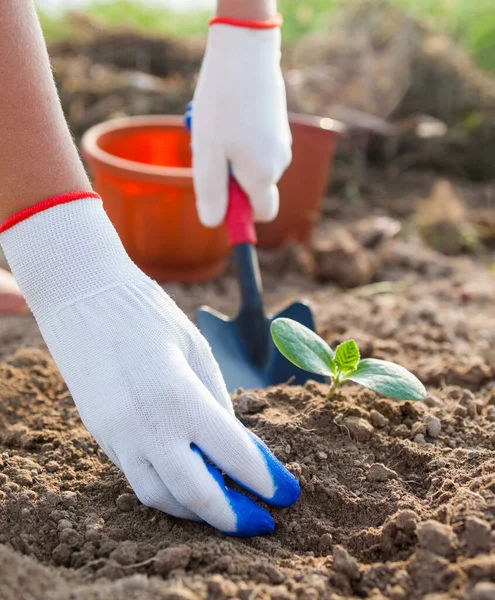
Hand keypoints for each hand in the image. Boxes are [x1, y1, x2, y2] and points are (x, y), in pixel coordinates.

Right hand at [0, 195, 298, 535]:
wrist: (82, 298)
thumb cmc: (147, 315)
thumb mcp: (195, 351)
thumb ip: (215, 404)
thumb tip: (236, 449)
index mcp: (179, 395)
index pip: (233, 455)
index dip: (265, 480)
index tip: (287, 493)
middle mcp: (145, 425)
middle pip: (195, 495)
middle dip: (233, 517)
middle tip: (261, 521)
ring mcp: (117, 435)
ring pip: (159, 497)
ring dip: (197, 511)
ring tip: (225, 507)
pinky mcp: (102, 436)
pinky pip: (138, 478)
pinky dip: (168, 491)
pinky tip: (189, 482)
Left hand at [191, 21, 291, 226]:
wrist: (245, 49)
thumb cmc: (222, 102)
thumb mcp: (207, 153)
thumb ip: (212, 192)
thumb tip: (214, 222)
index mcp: (263, 175)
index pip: (260, 215)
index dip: (240, 212)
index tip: (219, 194)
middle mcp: (279, 163)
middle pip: (253, 188)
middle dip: (230, 178)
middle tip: (210, 148)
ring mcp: (282, 142)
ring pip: (253, 165)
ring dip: (232, 155)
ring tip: (219, 124)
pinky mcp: (278, 125)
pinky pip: (257, 145)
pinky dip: (241, 137)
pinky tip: (230, 112)